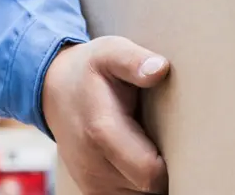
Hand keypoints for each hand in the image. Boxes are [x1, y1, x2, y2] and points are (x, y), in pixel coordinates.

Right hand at [43, 36, 169, 194]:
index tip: (181, 140)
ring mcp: (90, 182)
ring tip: (152, 148)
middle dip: (166, 171)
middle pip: (148, 188)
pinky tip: (140, 161)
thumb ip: (134, 61)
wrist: (53, 88)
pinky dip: (138, 186)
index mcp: (102, 130)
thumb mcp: (111, 52)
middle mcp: (93, 164)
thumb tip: (159, 68)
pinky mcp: (91, 191)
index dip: (172, 162)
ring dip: (151, 180)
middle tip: (169, 141)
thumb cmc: (90, 69)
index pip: (150, 173)